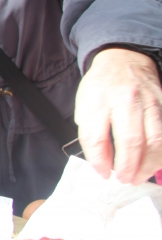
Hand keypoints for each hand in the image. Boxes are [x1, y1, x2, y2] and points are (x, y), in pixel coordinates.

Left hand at [75, 47, 161, 183]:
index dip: (99, 161)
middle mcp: (125, 99)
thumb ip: (90, 132)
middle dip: (128, 167)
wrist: (123, 60)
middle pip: (130, 140)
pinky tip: (155, 163)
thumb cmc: (101, 88)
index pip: (96, 136)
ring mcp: (149, 101)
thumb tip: (102, 163)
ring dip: (148, 165)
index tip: (103, 173)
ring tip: (139, 176)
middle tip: (124, 179)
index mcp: (97, 99)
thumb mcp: (84, 104)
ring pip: (155, 140)